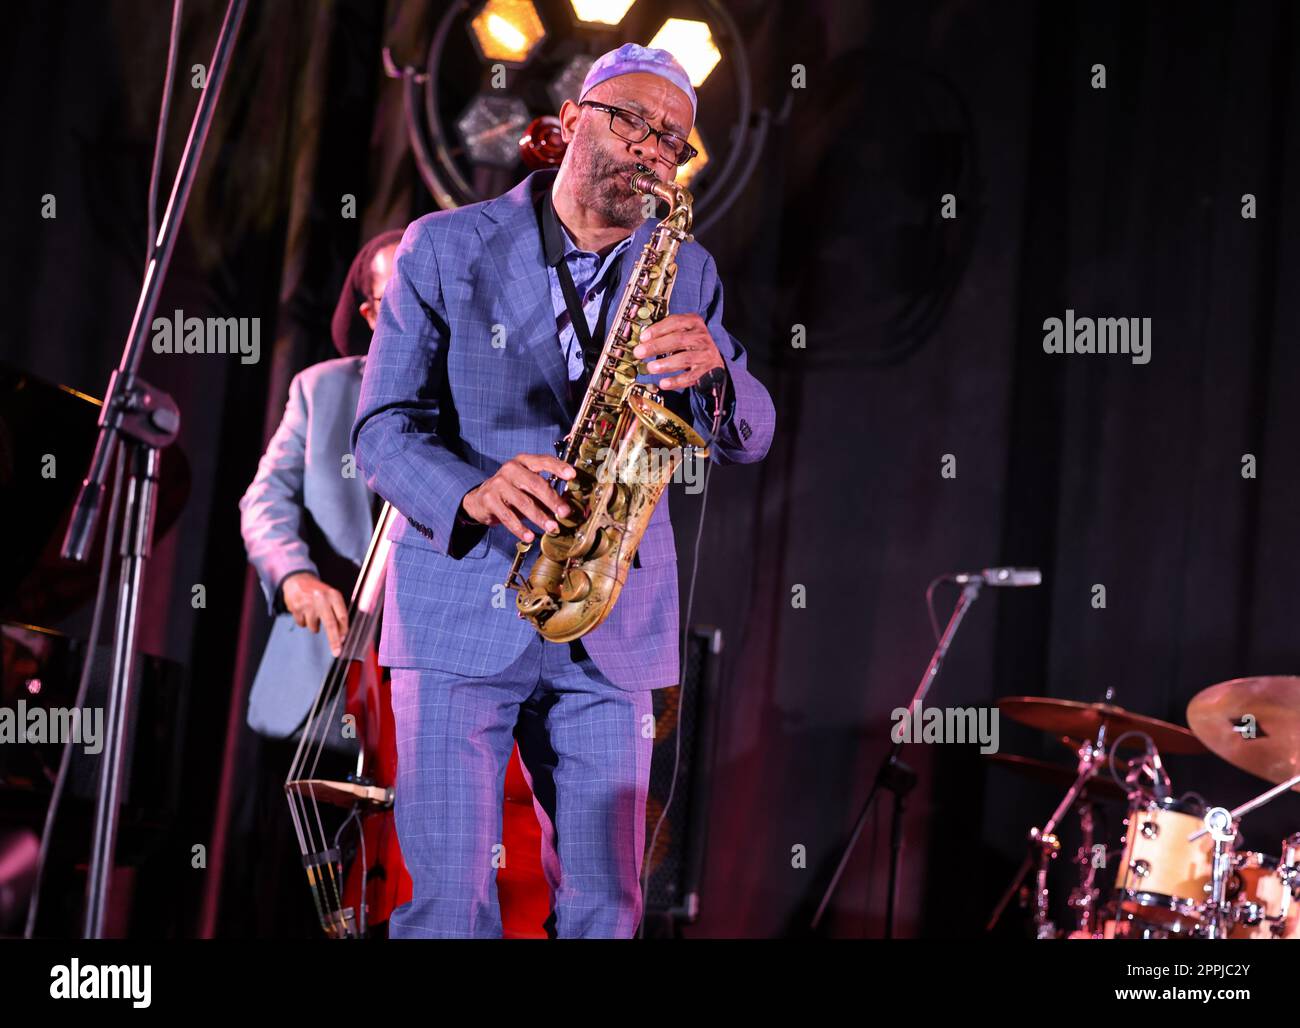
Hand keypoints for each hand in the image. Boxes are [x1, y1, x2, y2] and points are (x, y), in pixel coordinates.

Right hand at [282, 572, 348, 656]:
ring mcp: (308, 604)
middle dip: (334, 641)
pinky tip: (304, 612)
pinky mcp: (296, 608)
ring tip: (313, 614)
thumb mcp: (332, 597)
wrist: (298, 580)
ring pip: (314, 627)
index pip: (342, 616)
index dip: (344, 631)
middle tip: (337, 652)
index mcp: (334, 595)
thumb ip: (338, 613)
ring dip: (315, 626)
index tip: (344, 641)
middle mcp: (322, 599)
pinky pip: (303, 624)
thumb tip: (342, 635)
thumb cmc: (318, 592)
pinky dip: (304, 622)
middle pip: (330, 624)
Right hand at [461, 454, 575, 543]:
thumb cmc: (512, 492)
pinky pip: (508, 516)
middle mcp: (510, 469)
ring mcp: (498, 484)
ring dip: (539, 517)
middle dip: (552, 499)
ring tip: (552, 528)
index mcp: (524, 461)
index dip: (558, 467)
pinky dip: (520, 528)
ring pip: (523, 502)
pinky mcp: (489, 500)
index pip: (543, 461)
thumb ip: (546, 492)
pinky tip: (530, 536)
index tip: (572, 475)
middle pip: (535, 484)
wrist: (479, 499)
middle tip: (565, 512)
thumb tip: (567, 506)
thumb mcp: (528, 487)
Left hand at [633, 314, 723, 390]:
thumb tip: (642, 342)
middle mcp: (701, 337)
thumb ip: (665, 334)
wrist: (714, 361)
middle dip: (656, 346)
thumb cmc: (692, 345)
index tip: (643, 338)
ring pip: (684, 358)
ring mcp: (705, 354)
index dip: (658, 329)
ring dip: (665, 364)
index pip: (675, 322)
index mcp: (694, 323)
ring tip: (650, 368)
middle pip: (678, 339)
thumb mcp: (683, 333)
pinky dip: (676, 381)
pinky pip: (690, 377)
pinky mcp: (706, 371)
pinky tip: (663, 383)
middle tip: (639, 352)